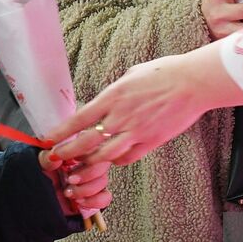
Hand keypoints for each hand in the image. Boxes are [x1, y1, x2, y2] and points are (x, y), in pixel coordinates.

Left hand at [39, 151, 111, 214]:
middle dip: (87, 174)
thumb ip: (45, 159)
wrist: (30, 206)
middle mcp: (82, 164)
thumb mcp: (35, 167)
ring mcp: (88, 181)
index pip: (89, 146)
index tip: (72, 162)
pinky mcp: (92, 197)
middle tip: (71, 180)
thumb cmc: (33, 182)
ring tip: (70, 193)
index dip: (85, 154)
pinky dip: (95, 200)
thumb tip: (55, 155)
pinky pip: (105, 197)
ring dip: (87, 189)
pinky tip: (80, 201)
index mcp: (71, 152)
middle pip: (101, 163)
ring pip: (104, 180)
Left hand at [49, 44, 242, 165]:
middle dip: (67, 153)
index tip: (48, 139)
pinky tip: (112, 160)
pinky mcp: (151, 142)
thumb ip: (116, 92)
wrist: (194, 83)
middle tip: (57, 159)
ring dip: (89, 163)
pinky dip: (116, 161)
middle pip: (86, 142)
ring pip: (104, 156)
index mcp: (113, 96)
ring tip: (79, 168)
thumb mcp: (132, 75)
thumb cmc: (165, 73)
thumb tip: (106, 101)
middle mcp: (121, 116)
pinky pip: (127, 158)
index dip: (61, 132)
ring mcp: (136, 132)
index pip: (79, 119)